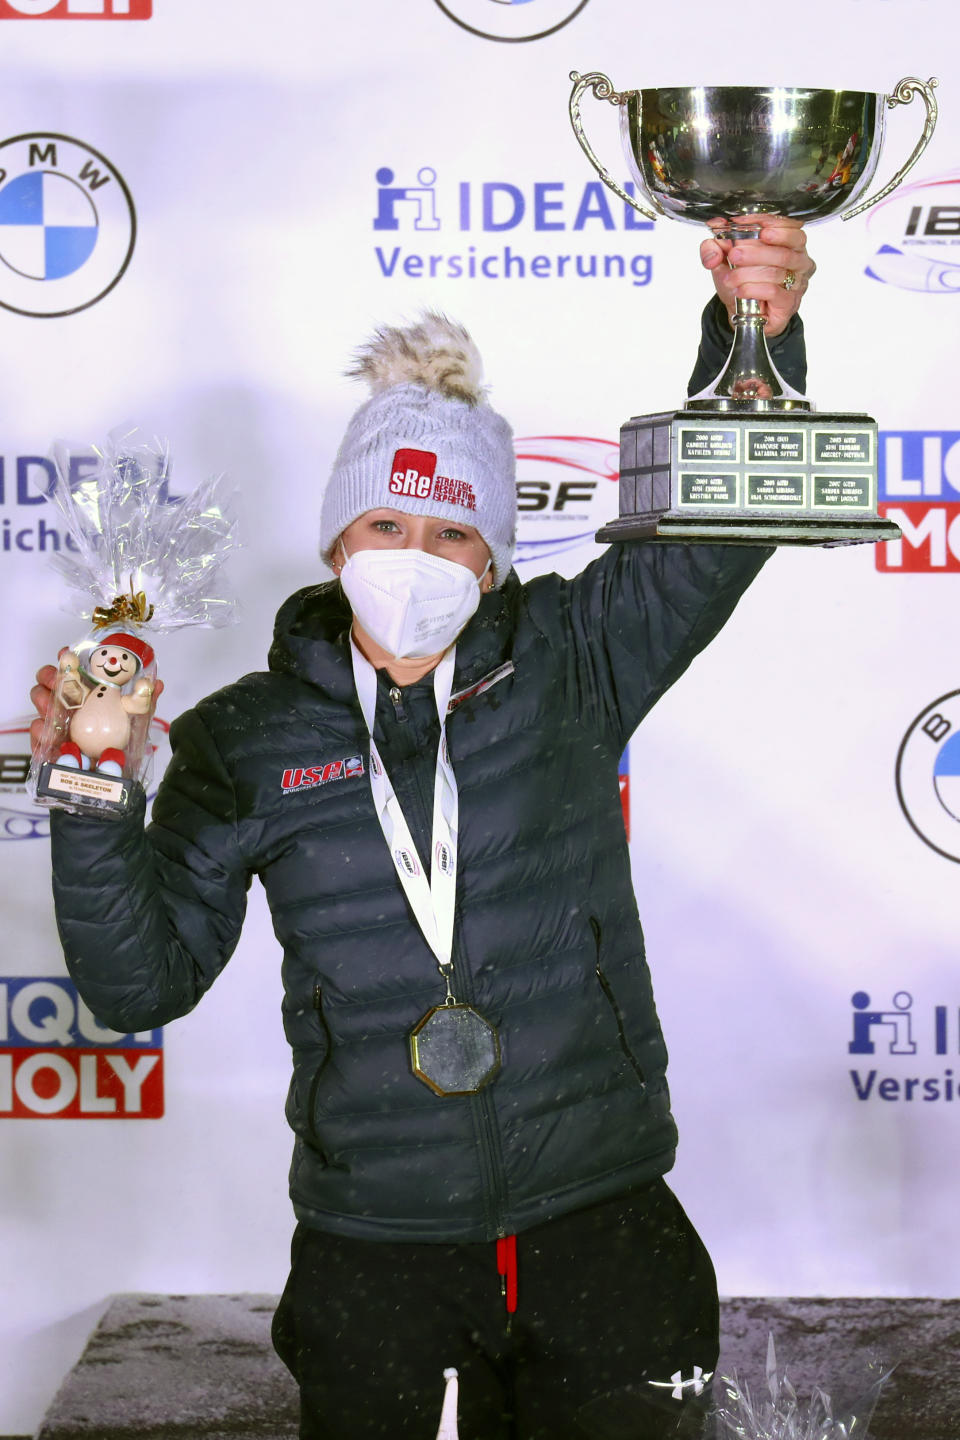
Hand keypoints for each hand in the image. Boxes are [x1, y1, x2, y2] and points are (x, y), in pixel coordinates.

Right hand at [30, 651, 163, 752]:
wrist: (109, 776)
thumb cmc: (120, 744)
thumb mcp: (136, 722)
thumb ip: (144, 703)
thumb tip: (157, 684)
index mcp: (87, 692)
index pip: (71, 669)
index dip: (65, 659)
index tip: (65, 654)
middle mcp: (68, 703)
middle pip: (48, 680)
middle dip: (49, 676)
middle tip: (57, 682)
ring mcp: (55, 721)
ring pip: (39, 701)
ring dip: (43, 701)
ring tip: (52, 708)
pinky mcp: (46, 742)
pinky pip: (36, 732)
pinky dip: (40, 731)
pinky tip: (49, 734)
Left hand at [700, 215, 814, 337]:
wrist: (743, 313)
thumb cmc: (742, 282)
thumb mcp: (723, 261)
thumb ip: (716, 243)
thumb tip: (715, 228)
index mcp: (789, 242)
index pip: (787, 225)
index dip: (765, 222)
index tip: (741, 223)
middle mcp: (798, 260)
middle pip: (784, 250)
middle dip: (756, 251)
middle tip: (734, 254)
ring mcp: (797, 282)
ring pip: (776, 272)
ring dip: (747, 274)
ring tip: (730, 278)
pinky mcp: (789, 302)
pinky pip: (772, 291)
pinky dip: (752, 289)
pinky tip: (739, 291)